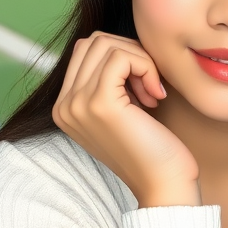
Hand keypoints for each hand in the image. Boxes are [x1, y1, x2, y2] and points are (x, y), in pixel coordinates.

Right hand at [52, 32, 200, 206]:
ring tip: (152, 93)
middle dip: (130, 55)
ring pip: (107, 44)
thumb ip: (109, 81)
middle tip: (150, 88)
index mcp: (64, 107)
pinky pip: (121, 56)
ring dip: (140, 61)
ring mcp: (76, 104)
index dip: (122, 58)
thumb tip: (117, 42)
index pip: (86, 51)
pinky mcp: (99, 103)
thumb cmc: (152, 149)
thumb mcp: (122, 110)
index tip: (143, 88)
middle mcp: (63, 106)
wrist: (165, 185)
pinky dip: (146, 66)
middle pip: (93, 42)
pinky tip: (157, 95)